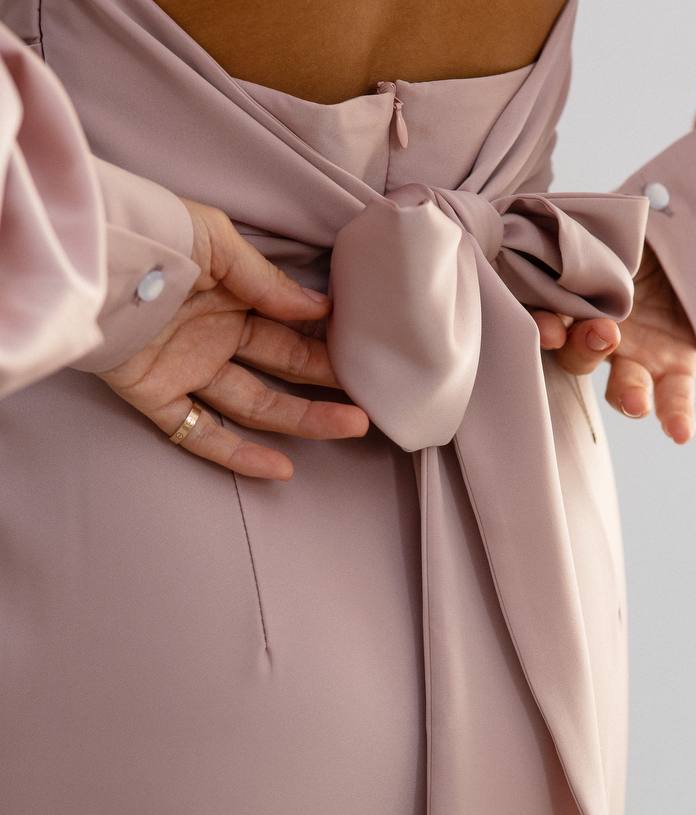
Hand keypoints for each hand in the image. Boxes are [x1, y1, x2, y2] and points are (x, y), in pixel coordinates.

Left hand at [98, 198, 369, 479]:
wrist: (93, 255)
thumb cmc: (154, 233)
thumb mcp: (217, 241)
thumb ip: (266, 280)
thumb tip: (318, 311)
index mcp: (230, 298)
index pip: (289, 328)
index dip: (326, 341)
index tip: (365, 351)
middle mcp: (213, 338)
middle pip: (281, 368)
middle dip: (327, 382)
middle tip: (370, 395)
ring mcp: (188, 371)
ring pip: (255, 405)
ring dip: (304, 419)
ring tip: (353, 424)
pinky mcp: (158, 398)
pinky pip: (200, 435)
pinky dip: (240, 455)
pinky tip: (283, 468)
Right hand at [531, 242, 695, 444]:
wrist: (687, 229)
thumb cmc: (625, 229)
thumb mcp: (594, 223)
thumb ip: (569, 231)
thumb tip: (532, 224)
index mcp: (571, 303)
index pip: (546, 319)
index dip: (543, 326)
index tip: (547, 328)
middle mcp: (596, 337)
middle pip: (579, 356)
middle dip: (584, 348)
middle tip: (597, 334)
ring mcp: (635, 355)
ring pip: (623, 384)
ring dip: (627, 394)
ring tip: (635, 400)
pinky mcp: (674, 364)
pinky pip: (674, 395)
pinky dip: (676, 414)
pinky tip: (681, 434)